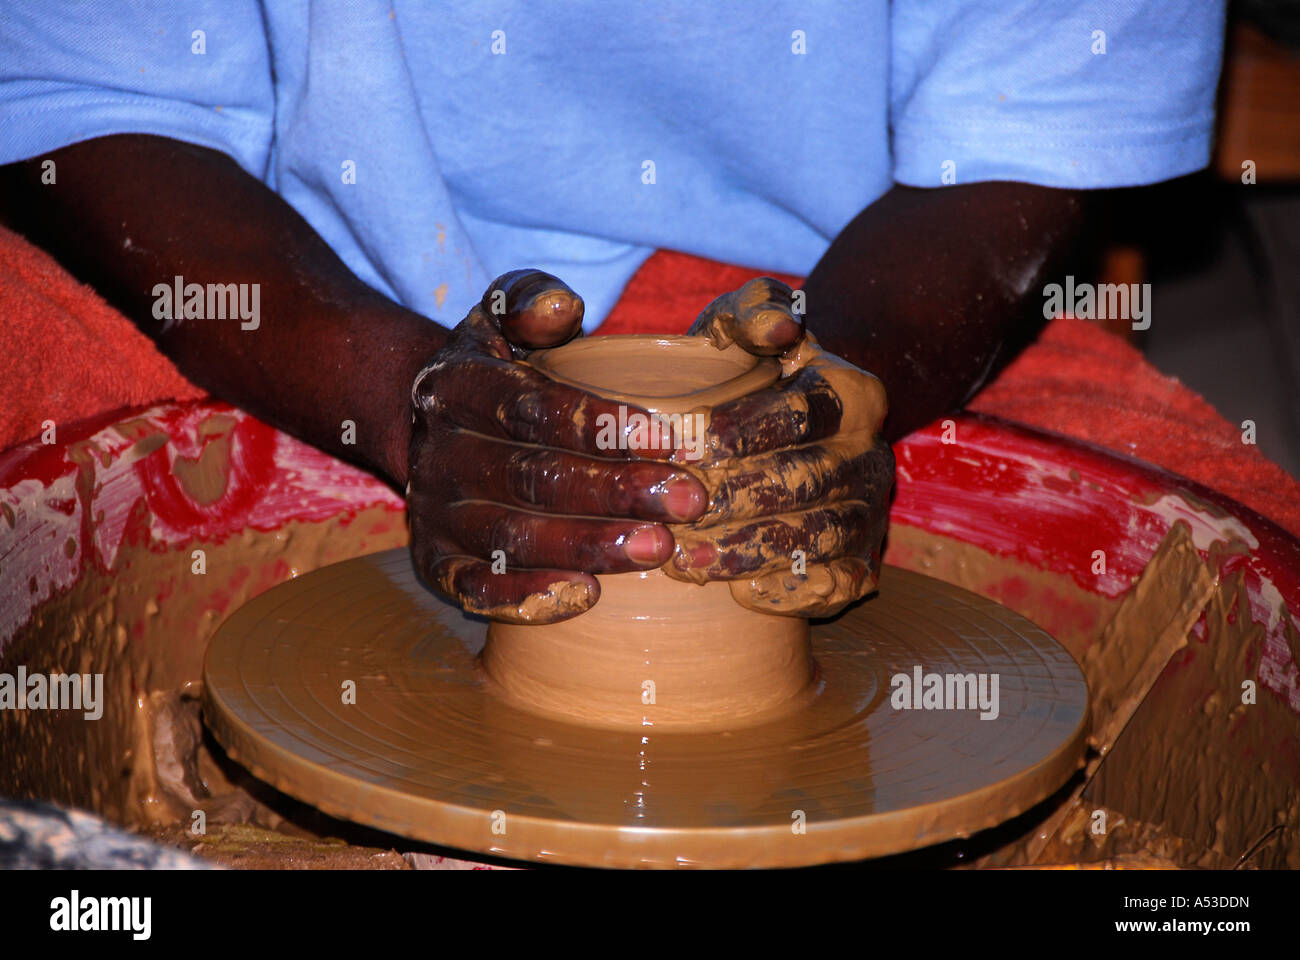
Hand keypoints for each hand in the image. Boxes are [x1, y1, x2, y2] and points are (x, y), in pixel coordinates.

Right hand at [407, 270, 708, 623]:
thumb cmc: (495, 370)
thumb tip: (564, 306)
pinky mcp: (431, 562)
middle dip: (616, 491)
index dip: (602, 427)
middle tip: (690, 502)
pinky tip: (590, 597)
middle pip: (532, 477)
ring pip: (511, 536)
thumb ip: (529, 301)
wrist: (426, 426)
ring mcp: (432, 511)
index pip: (533, 409)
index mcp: (456, 387)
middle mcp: (438, 452)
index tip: (672, 441)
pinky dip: (526, 599)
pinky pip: (473, 589)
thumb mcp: (499, 318)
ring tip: (659, 548)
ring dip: (588, 546)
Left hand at [668, 277, 894, 617]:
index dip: (731, 431)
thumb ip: (757, 309)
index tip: (668, 443)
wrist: (789, 427)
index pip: (795, 414)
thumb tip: (778, 329)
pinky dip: (781, 594)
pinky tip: (730, 593)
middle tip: (663, 511)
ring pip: (813, 540)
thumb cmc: (746, 371)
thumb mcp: (747, 323)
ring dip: (743, 554)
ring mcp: (869, 515)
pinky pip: (829, 588)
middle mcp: (871, 456)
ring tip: (679, 559)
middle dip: (727, 500)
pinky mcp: (860, 567)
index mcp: (852, 394)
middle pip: (801, 482)